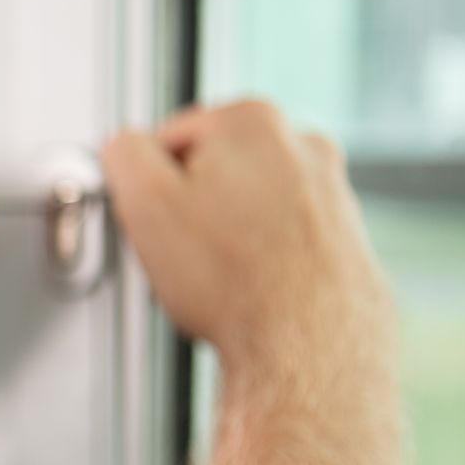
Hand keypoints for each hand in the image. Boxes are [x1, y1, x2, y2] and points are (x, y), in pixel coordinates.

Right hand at [101, 100, 394, 377]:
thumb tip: (123, 147)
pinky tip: (244, 287)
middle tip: (176, 253)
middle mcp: (301, 144)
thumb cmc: (235, 281)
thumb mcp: (145, 202)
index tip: (148, 219)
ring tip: (212, 277)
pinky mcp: (341, 232)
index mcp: (250, 121)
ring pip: (244, 203)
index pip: (167, 138)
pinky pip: (276, 235)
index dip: (146, 184)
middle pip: (210, 168)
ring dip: (221, 234)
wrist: (308, 343)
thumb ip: (123, 154)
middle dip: (187, 208)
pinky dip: (256, 257)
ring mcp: (328, 188)